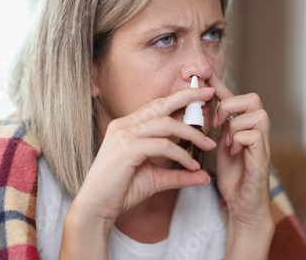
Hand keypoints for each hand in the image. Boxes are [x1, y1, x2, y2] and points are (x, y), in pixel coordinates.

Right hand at [72, 87, 214, 225]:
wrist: (96, 209)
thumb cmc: (121, 191)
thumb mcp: (155, 179)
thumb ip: (178, 174)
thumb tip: (203, 175)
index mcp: (128, 126)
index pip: (157, 106)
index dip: (179, 98)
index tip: (201, 96)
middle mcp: (124, 125)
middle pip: (161, 104)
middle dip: (187, 97)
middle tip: (210, 96)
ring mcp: (124, 135)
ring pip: (166, 125)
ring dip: (191, 134)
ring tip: (208, 145)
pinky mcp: (127, 149)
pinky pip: (162, 145)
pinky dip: (181, 154)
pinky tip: (191, 165)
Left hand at [208, 72, 272, 230]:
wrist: (243, 203)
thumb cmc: (233, 174)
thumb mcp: (220, 144)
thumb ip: (218, 125)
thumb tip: (203, 105)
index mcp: (243, 124)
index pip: (233, 96)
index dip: (219, 83)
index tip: (203, 72)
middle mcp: (257, 130)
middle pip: (253, 98)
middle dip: (231, 105)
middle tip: (218, 122)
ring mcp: (263, 143)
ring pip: (256, 114)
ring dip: (235, 127)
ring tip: (227, 142)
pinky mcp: (264, 157)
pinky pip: (254, 135)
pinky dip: (239, 141)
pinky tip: (234, 153)